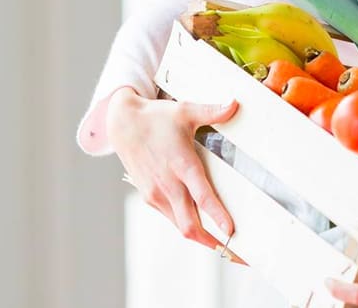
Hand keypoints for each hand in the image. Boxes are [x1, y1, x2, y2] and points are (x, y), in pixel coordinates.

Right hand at [108, 87, 238, 253]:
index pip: (202, 197)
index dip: (217, 217)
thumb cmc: (155, 118)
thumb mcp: (185, 110)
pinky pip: (171, 218)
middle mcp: (168, 184)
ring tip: (224, 246)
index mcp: (181, 165)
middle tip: (236, 253)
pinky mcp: (149, 197)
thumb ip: (212, 111)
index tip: (231, 231)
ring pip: (180, 225)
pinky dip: (187, 225)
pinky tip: (201, 228)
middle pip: (190, 225)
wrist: (121, 123)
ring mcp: (156, 193)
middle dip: (213, 242)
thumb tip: (235, 104)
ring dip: (201, 237)